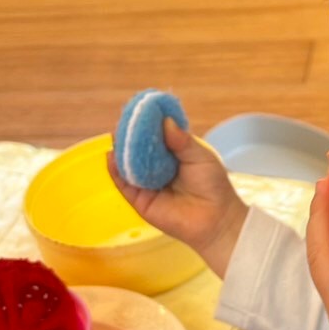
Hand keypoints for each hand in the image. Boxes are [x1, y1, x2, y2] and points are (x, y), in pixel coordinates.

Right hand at [108, 119, 247, 277]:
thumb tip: (165, 121)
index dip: (146, 124)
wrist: (216, 219)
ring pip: (127, 165)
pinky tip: (112, 157)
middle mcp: (156, 167)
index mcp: (172, 154)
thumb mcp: (200, 156)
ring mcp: (146, 184)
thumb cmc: (213, 186)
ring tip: (116, 135)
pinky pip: (124, 185)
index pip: (155, 136)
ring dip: (120, 151)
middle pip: (138, 149)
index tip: (139, 110)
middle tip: (124, 120)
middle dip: (129, 136)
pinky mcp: (139, 201)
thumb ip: (181, 140)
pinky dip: (116, 171)